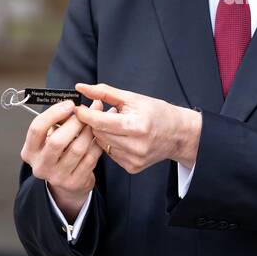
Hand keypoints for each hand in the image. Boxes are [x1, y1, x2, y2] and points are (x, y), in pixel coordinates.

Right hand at [20, 98, 105, 218]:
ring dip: (88, 132)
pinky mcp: (74, 182)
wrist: (65, 183)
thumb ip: (59, 122)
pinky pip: (90, 159)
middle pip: (57, 141)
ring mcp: (57, 176)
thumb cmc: (57, 154)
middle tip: (85, 114)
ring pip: (77, 149)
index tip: (69, 104)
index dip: (54, 113)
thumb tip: (79, 103)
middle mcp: (40, 165)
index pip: (37, 128)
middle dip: (74, 123)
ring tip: (95, 122)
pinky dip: (96, 144)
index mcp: (29, 151)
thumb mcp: (49, 138)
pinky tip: (99, 136)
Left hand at [73, 83, 200, 174]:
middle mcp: (135, 146)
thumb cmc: (156, 112)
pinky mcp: (132, 167)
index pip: (99, 122)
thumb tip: (80, 87)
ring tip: (118, 125)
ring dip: (104, 133)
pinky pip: (111, 154)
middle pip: (98, 133)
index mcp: (136, 126)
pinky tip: (124, 138)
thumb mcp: (132, 98)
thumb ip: (104, 92)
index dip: (85, 114)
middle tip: (105, 114)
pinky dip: (112, 144)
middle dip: (96, 122)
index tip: (78, 109)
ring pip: (102, 144)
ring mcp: (134, 159)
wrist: (178, 134)